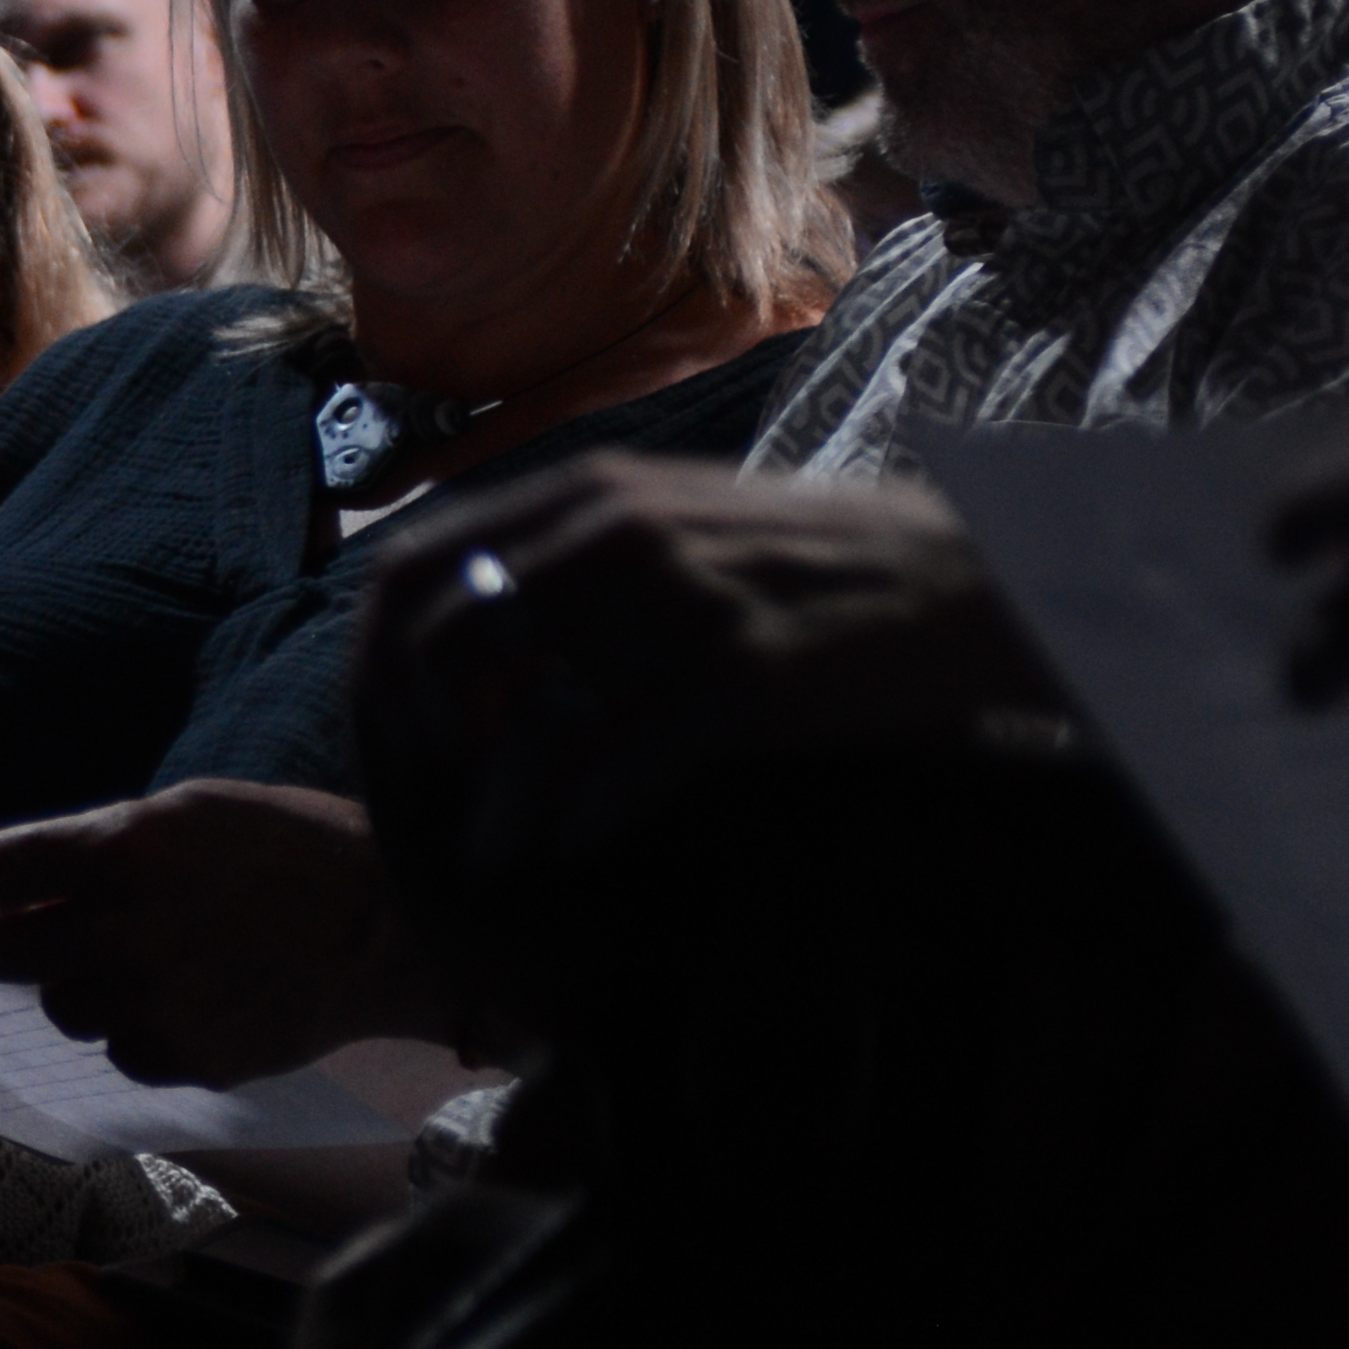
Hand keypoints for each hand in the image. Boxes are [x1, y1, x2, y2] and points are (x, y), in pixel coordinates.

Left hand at [0, 781, 407, 1090]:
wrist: (387, 925)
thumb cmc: (288, 848)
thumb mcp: (187, 812)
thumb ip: (98, 847)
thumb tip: (22, 890)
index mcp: (118, 852)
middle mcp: (121, 931)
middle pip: (2, 956)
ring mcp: (150, 1003)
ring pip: (62, 1011)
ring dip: (73, 990)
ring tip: (131, 965)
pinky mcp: (183, 1059)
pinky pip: (120, 1052)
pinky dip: (134, 1031)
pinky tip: (180, 1002)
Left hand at [359, 463, 1059, 876]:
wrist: (971, 576)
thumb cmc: (811, 559)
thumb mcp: (678, 511)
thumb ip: (572, 545)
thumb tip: (460, 612)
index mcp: (591, 490)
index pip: (414, 565)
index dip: (378, 656)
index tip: (391, 722)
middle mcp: (623, 534)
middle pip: (449, 650)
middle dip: (423, 740)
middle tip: (438, 798)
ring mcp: (685, 605)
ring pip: (530, 725)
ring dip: (497, 809)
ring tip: (492, 858)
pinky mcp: (746, 681)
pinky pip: (621, 767)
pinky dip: (582, 821)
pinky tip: (577, 849)